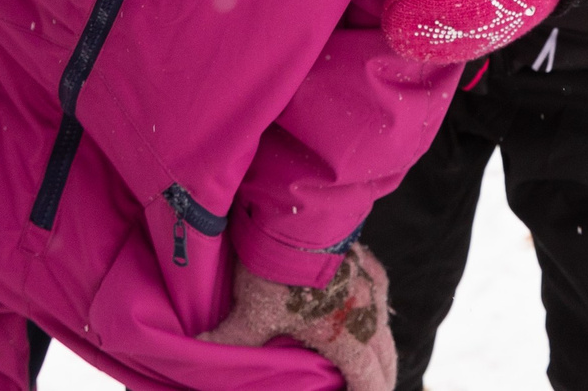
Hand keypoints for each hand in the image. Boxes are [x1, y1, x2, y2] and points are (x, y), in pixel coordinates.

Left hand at [200, 243, 395, 390]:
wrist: (298, 214)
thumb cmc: (276, 270)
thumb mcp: (252, 311)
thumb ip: (231, 336)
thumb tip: (200, 344)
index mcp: (347, 339)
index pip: (372, 382)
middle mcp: (368, 317)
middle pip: (387, 360)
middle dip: (379, 378)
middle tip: (365, 387)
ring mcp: (374, 288)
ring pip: (385, 329)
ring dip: (377, 347)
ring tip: (361, 357)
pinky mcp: (370, 265)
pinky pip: (380, 299)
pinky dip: (372, 314)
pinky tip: (354, 311)